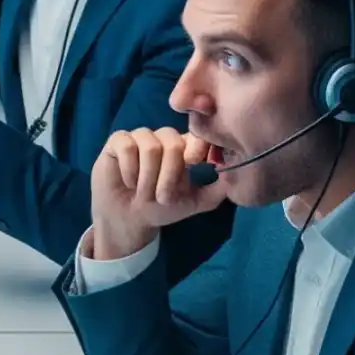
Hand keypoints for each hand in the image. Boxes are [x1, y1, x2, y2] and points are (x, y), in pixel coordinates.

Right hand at [90, 128, 230, 259]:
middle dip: (168, 175)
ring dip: (148, 176)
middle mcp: (163, 138)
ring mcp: (140, 137)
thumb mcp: (196, 202)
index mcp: (184, 148)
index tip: (194, 164)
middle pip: (172, 143)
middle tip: (161, 197)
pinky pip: (127, 146)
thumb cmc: (162, 207)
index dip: (197, 146)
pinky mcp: (118, 141)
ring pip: (150, 146)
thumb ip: (218, 190)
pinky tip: (128, 182)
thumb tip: (237, 175)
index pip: (196, 136)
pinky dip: (130, 169)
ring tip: (143, 193)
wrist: (130, 218)